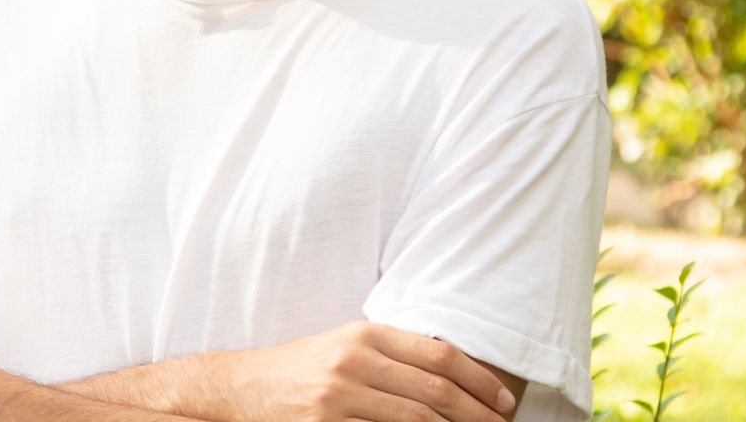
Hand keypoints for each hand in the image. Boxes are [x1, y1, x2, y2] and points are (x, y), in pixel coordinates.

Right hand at [213, 320, 517, 421]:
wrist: (242, 387)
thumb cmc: (304, 369)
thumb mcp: (346, 346)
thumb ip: (393, 354)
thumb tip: (455, 376)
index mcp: (364, 333)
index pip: (439, 354)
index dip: (479, 380)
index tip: (504, 401)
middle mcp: (353, 361)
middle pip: (434, 391)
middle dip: (477, 414)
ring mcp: (338, 397)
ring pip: (416, 421)